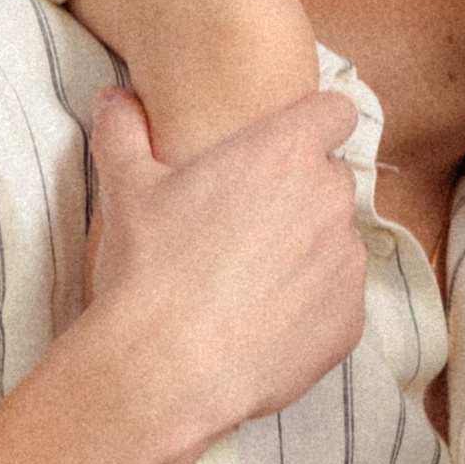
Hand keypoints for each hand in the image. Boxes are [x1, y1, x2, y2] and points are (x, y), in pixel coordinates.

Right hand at [81, 86, 366, 443]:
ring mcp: (347, 262)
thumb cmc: (149, 268)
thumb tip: (113, 95)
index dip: (313, 126)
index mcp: (286, 152)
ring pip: (337, 243)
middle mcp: (330, 198)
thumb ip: (124, 130)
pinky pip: (339, 302)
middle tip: (248, 226)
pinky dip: (312, 309)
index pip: (335, 112)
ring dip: (308, 253)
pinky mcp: (351, 320)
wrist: (166, 368)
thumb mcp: (126, 188)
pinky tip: (262, 324)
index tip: (285, 149)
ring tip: (249, 282)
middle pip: (331, 181)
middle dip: (301, 196)